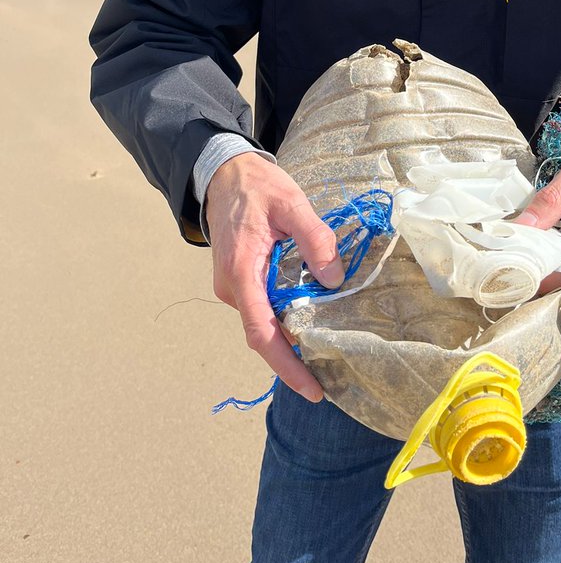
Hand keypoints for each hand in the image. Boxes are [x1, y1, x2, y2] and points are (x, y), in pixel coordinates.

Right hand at [205, 151, 343, 401]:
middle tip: (333, 375)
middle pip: (264, 334)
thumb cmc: (256, 186)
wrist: (224, 173)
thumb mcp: (291, 203)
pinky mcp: (240, 280)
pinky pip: (263, 307)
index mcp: (241, 272)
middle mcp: (232, 288)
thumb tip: (334, 279)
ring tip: (328, 349)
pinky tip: (311, 317)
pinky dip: (286, 317)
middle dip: (294, 359)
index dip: (287, 365)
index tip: (312, 389)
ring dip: (292, 336)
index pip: (262, 332)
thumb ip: (315, 239)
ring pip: (264, 321)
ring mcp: (233, 286)